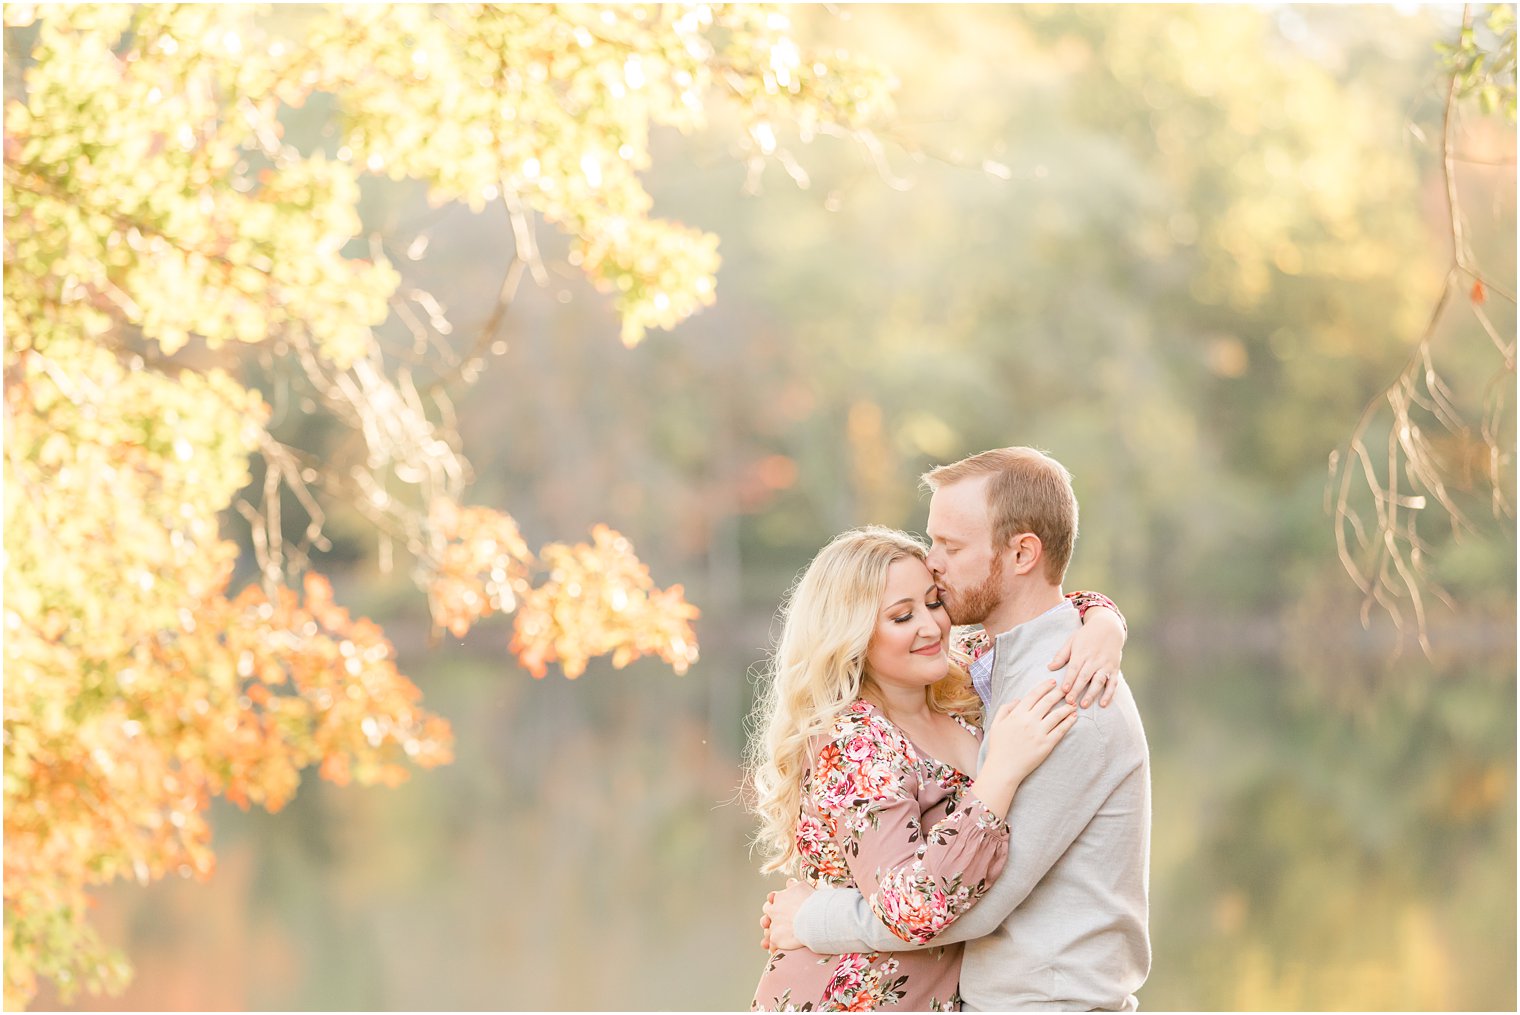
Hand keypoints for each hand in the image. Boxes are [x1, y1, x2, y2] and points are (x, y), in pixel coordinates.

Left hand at [759, 877, 812, 950]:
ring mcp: (773, 926)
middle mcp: (773, 911)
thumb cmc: (811, 901)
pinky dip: (774, 947)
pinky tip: (779, 949)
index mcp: (779, 898)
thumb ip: (793, 885)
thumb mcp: (802, 887)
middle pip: (766, 913)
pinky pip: (771, 945)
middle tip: (777, 921)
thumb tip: (789, 882)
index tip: (780, 905)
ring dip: (771, 933)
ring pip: (767, 930)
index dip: (775, 903)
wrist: (814, 917)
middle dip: (769, 917)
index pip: (772, 899)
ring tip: (778, 937)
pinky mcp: (776, 939)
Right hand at [971, 680, 1078, 817]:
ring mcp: (1039, 733)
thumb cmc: (998, 747)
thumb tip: (1018, 699)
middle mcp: (1029, 721)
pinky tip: (1073, 717)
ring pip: (1057, 715)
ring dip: (1067, 707)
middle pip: (1048, 702)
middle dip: (1059, 693)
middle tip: (1067, 689)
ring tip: (1073, 703)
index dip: (1044, 687)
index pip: (1034, 695)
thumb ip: (1005, 708)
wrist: (1003, 769)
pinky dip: (1068, 722)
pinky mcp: (1047, 745)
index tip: (1052, 682)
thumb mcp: (996, 724)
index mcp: (1017, 714)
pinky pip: (1061, 730)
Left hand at [1047, 607, 1124, 706]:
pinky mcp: (1114, 669)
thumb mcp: (1072, 641)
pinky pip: (1112, 683)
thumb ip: (1062, 655)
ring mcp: (1105, 665)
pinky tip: (1103, 704)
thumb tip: (1050, 667)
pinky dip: (1109, 694)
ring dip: (1091, 694)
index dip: (1069, 679)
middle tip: (1069, 702)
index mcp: (1082, 653)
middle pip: (1084, 676)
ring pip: (1098, 681)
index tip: (1063, 690)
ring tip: (1083, 705)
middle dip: (1077, 690)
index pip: (1074, 668)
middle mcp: (1094, 659)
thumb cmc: (1086, 635)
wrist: (1109, 627)